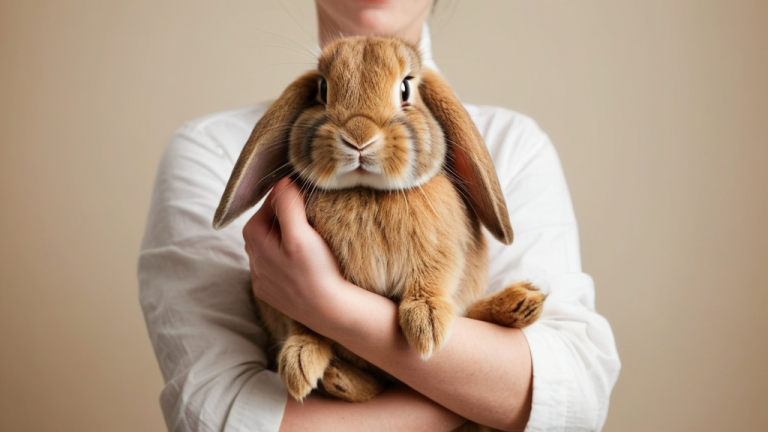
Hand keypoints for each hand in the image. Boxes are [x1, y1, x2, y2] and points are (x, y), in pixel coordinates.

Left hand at [243, 177, 348, 327]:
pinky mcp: (270, 291)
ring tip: (309, 240)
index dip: (288, 197)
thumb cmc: (316, 272)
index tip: (307, 196)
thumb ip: (287, 205)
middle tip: (311, 217)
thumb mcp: (300, 233)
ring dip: (287, 238)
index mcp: (253, 238)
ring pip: (272, 245)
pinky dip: (288, 259)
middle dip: (287, 217)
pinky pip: (277, 265)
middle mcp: (251, 258)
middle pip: (268, 224)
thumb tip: (282, 182)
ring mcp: (260, 276)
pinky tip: (304, 263)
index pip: (268, 204)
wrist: (329, 311)